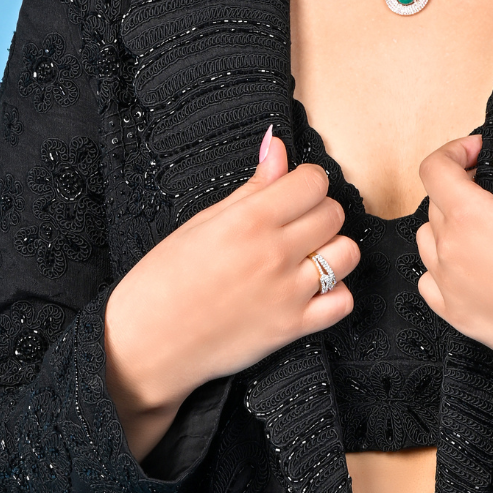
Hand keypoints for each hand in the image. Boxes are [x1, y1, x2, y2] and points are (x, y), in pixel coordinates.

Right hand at [104, 128, 357, 460]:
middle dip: (318, 213)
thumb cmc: (161, 281)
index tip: (293, 192)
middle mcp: (275, 252)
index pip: (313, 181)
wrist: (146, 345)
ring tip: (305, 258)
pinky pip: (343, 302)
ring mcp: (288, 292)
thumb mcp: (201, 223)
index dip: (306, 183)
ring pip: (347, 254)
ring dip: (331, 251)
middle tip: (294, 226)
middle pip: (334, 214)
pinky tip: (310, 291)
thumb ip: (250, 188)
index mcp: (249, 220)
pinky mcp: (293, 327)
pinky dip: (333, 295)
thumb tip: (277, 147)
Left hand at [415, 98, 492, 383]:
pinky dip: (444, 267)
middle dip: (460, 188)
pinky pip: (430, 281)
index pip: (434, 169)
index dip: (455, 152)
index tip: (478, 153)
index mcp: (470, 219)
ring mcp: (449, 288)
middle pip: (434, 203)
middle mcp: (450, 253)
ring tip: (489, 229)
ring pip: (428, 241)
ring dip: (449, 226)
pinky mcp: (456, 317)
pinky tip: (476, 265)